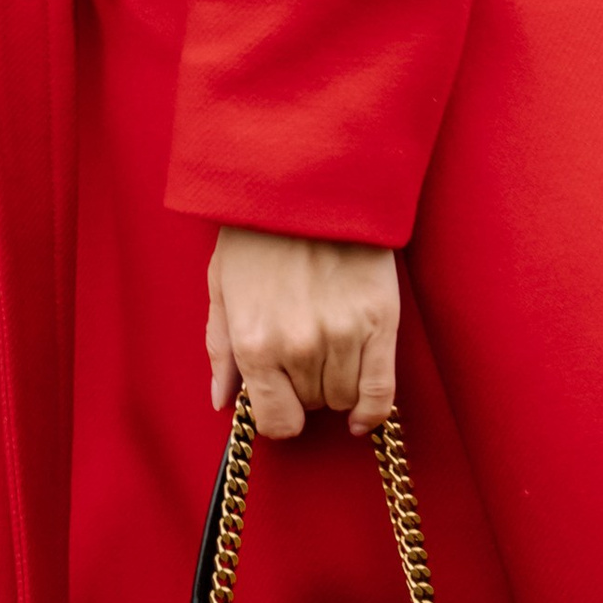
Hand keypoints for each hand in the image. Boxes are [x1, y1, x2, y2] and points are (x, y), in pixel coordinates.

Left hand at [207, 228, 399, 439]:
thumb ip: (221, 350)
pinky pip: (381, 392)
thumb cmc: (256, 230)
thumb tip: (223, 402)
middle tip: (301, 350)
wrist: (305, 180)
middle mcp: (298, 346)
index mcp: (254, 341)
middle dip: (304, 387)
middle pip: (312, 405)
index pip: (277, 422)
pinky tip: (361, 411)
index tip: (281, 398)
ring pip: (344, 398)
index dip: (279, 414)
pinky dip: (372, 410)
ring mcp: (342, 336)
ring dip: (335, 385)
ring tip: (326, 348)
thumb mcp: (221, 285)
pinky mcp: (380, 321)